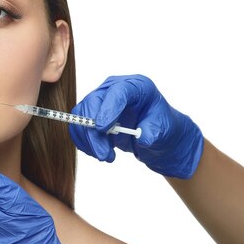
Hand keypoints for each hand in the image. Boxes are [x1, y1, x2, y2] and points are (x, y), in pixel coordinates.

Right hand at [69, 74, 203, 178]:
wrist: (156, 136)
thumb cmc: (162, 127)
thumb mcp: (165, 129)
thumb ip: (154, 131)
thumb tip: (143, 138)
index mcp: (136, 86)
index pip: (117, 92)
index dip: (108, 109)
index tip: (103, 129)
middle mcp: (114, 89)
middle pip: (94, 103)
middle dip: (94, 131)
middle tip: (103, 154)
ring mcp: (101, 100)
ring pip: (81, 115)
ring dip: (88, 139)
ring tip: (106, 156)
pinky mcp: (92, 114)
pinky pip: (78, 126)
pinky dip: (84, 141)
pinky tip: (98, 152)